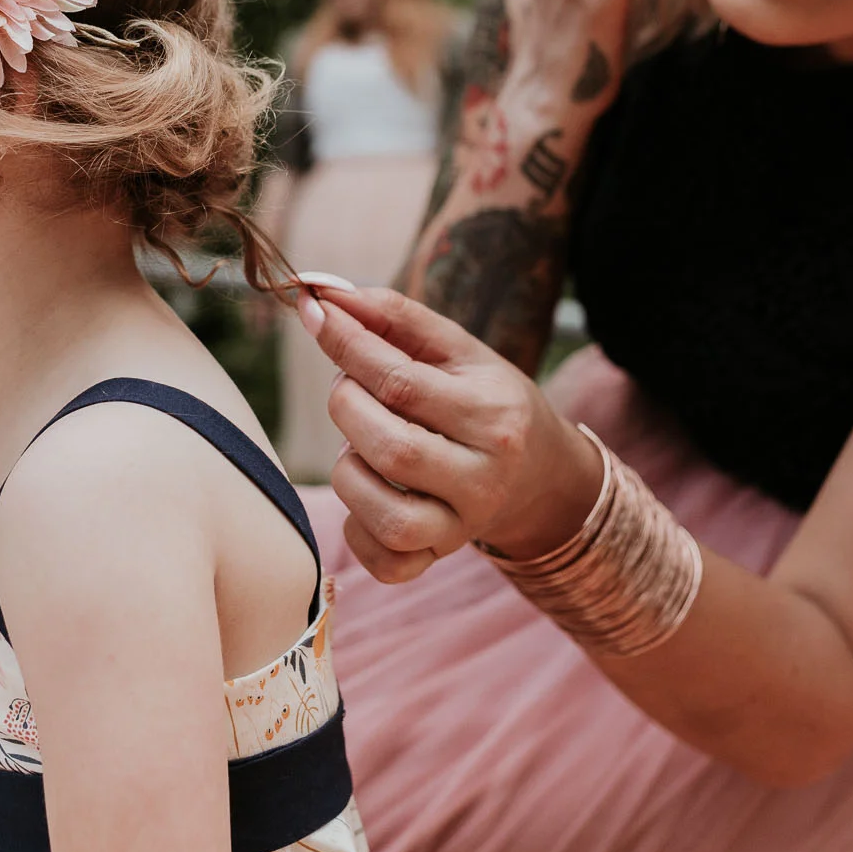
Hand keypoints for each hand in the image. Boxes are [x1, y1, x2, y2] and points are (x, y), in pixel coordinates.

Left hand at [299, 283, 602, 581]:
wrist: (539, 473)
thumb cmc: (485, 398)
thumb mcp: (457, 349)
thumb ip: (394, 317)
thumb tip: (322, 291)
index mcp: (493, 415)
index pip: (400, 381)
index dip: (345, 344)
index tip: (313, 312)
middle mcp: (484, 477)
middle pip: (388, 447)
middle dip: (346, 406)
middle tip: (351, 387)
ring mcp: (462, 526)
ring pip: (382, 512)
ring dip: (348, 468)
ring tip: (362, 441)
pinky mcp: (438, 558)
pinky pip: (385, 561)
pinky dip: (357, 528)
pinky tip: (368, 490)